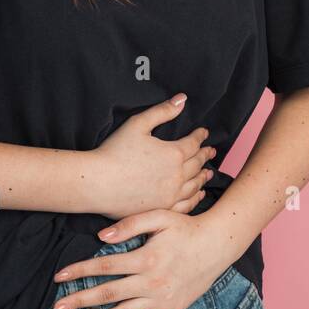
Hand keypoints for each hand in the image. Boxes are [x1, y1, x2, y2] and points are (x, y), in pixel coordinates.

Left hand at [50, 208, 234, 308]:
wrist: (218, 244)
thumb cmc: (186, 228)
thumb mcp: (160, 217)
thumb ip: (130, 225)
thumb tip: (102, 237)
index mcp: (145, 258)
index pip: (104, 266)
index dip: (79, 270)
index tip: (59, 277)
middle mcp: (151, 282)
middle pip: (108, 293)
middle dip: (80, 300)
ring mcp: (162, 299)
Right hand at [90, 93, 216, 218]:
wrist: (97, 183)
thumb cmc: (114, 151)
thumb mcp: (138, 124)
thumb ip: (162, 111)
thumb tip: (182, 99)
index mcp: (174, 154)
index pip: (194, 143)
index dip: (200, 136)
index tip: (203, 133)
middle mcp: (177, 176)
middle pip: (197, 164)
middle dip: (205, 155)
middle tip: (211, 151)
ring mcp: (171, 195)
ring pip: (195, 185)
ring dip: (203, 177)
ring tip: (208, 173)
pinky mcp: (162, 209)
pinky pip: (186, 205)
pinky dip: (195, 198)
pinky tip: (197, 195)